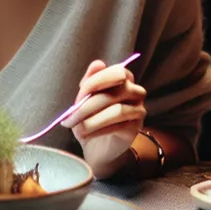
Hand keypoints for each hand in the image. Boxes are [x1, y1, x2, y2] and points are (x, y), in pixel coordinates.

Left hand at [63, 59, 147, 176]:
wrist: (99, 146)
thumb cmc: (91, 117)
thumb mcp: (86, 98)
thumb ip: (90, 81)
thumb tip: (98, 63)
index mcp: (124, 77)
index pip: (116, 72)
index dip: (96, 82)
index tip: (79, 96)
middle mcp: (136, 91)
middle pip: (116, 92)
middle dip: (89, 104)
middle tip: (71, 115)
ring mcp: (139, 109)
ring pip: (117, 111)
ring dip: (91, 120)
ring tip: (75, 127)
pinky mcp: (136, 127)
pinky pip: (117, 126)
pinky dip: (98, 130)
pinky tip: (85, 135)